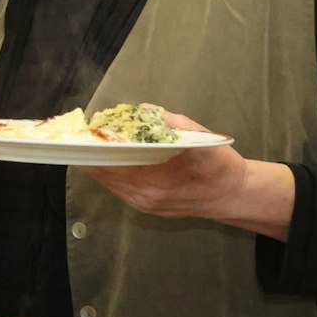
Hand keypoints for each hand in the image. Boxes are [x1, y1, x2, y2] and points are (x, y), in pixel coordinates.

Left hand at [80, 113, 290, 236]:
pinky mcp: (145, 205)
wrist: (235, 196)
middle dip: (92, 153)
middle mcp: (144, 198)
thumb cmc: (220, 167)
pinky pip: (119, 187)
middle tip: (81, 133)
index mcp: (154, 183)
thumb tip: (144, 111)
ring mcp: (143, 204)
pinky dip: (112, 170)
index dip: (93, 149)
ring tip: (91, 141)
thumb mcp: (201, 139)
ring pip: (108, 181)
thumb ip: (171, 124)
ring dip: (100, 162)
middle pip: (103, 174)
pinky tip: (111, 155)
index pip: (110, 166)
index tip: (81, 133)